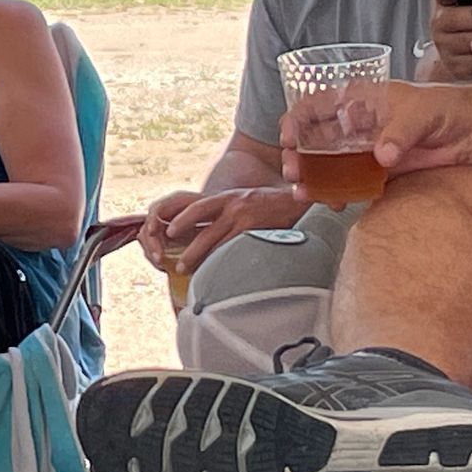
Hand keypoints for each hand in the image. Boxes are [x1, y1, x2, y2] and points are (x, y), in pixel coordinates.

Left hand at [140, 186, 304, 273]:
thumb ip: (229, 213)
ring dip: (202, 258)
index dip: (182, 218)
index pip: (199, 206)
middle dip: (189, 247)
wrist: (303, 203)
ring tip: (190, 272)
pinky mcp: (259, 231)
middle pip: (203, 225)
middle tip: (177, 264)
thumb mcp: (247, 201)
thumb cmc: (272, 205)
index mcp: (230, 197)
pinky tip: (219, 273)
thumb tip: (210, 234)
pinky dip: (225, 261)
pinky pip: (238, 250)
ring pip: (218, 242)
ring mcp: (247, 217)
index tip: (168, 231)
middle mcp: (235, 204)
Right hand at [280, 79, 471, 194]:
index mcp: (358, 100)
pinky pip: (348, 182)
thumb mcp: (420, 113)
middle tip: (294, 171)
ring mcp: (363, 149)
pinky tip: (333, 202)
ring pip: (326, 164)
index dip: (296, 120)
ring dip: (312, 177)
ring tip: (304, 192)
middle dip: (298, 155)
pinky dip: (337, 192)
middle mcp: (354, 124)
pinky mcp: (375, 171)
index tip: (288, 138)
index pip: (315, 105)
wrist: (471, 134)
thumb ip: (399, 133)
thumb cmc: (445, 109)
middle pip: (313, 138)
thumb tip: (382, 155)